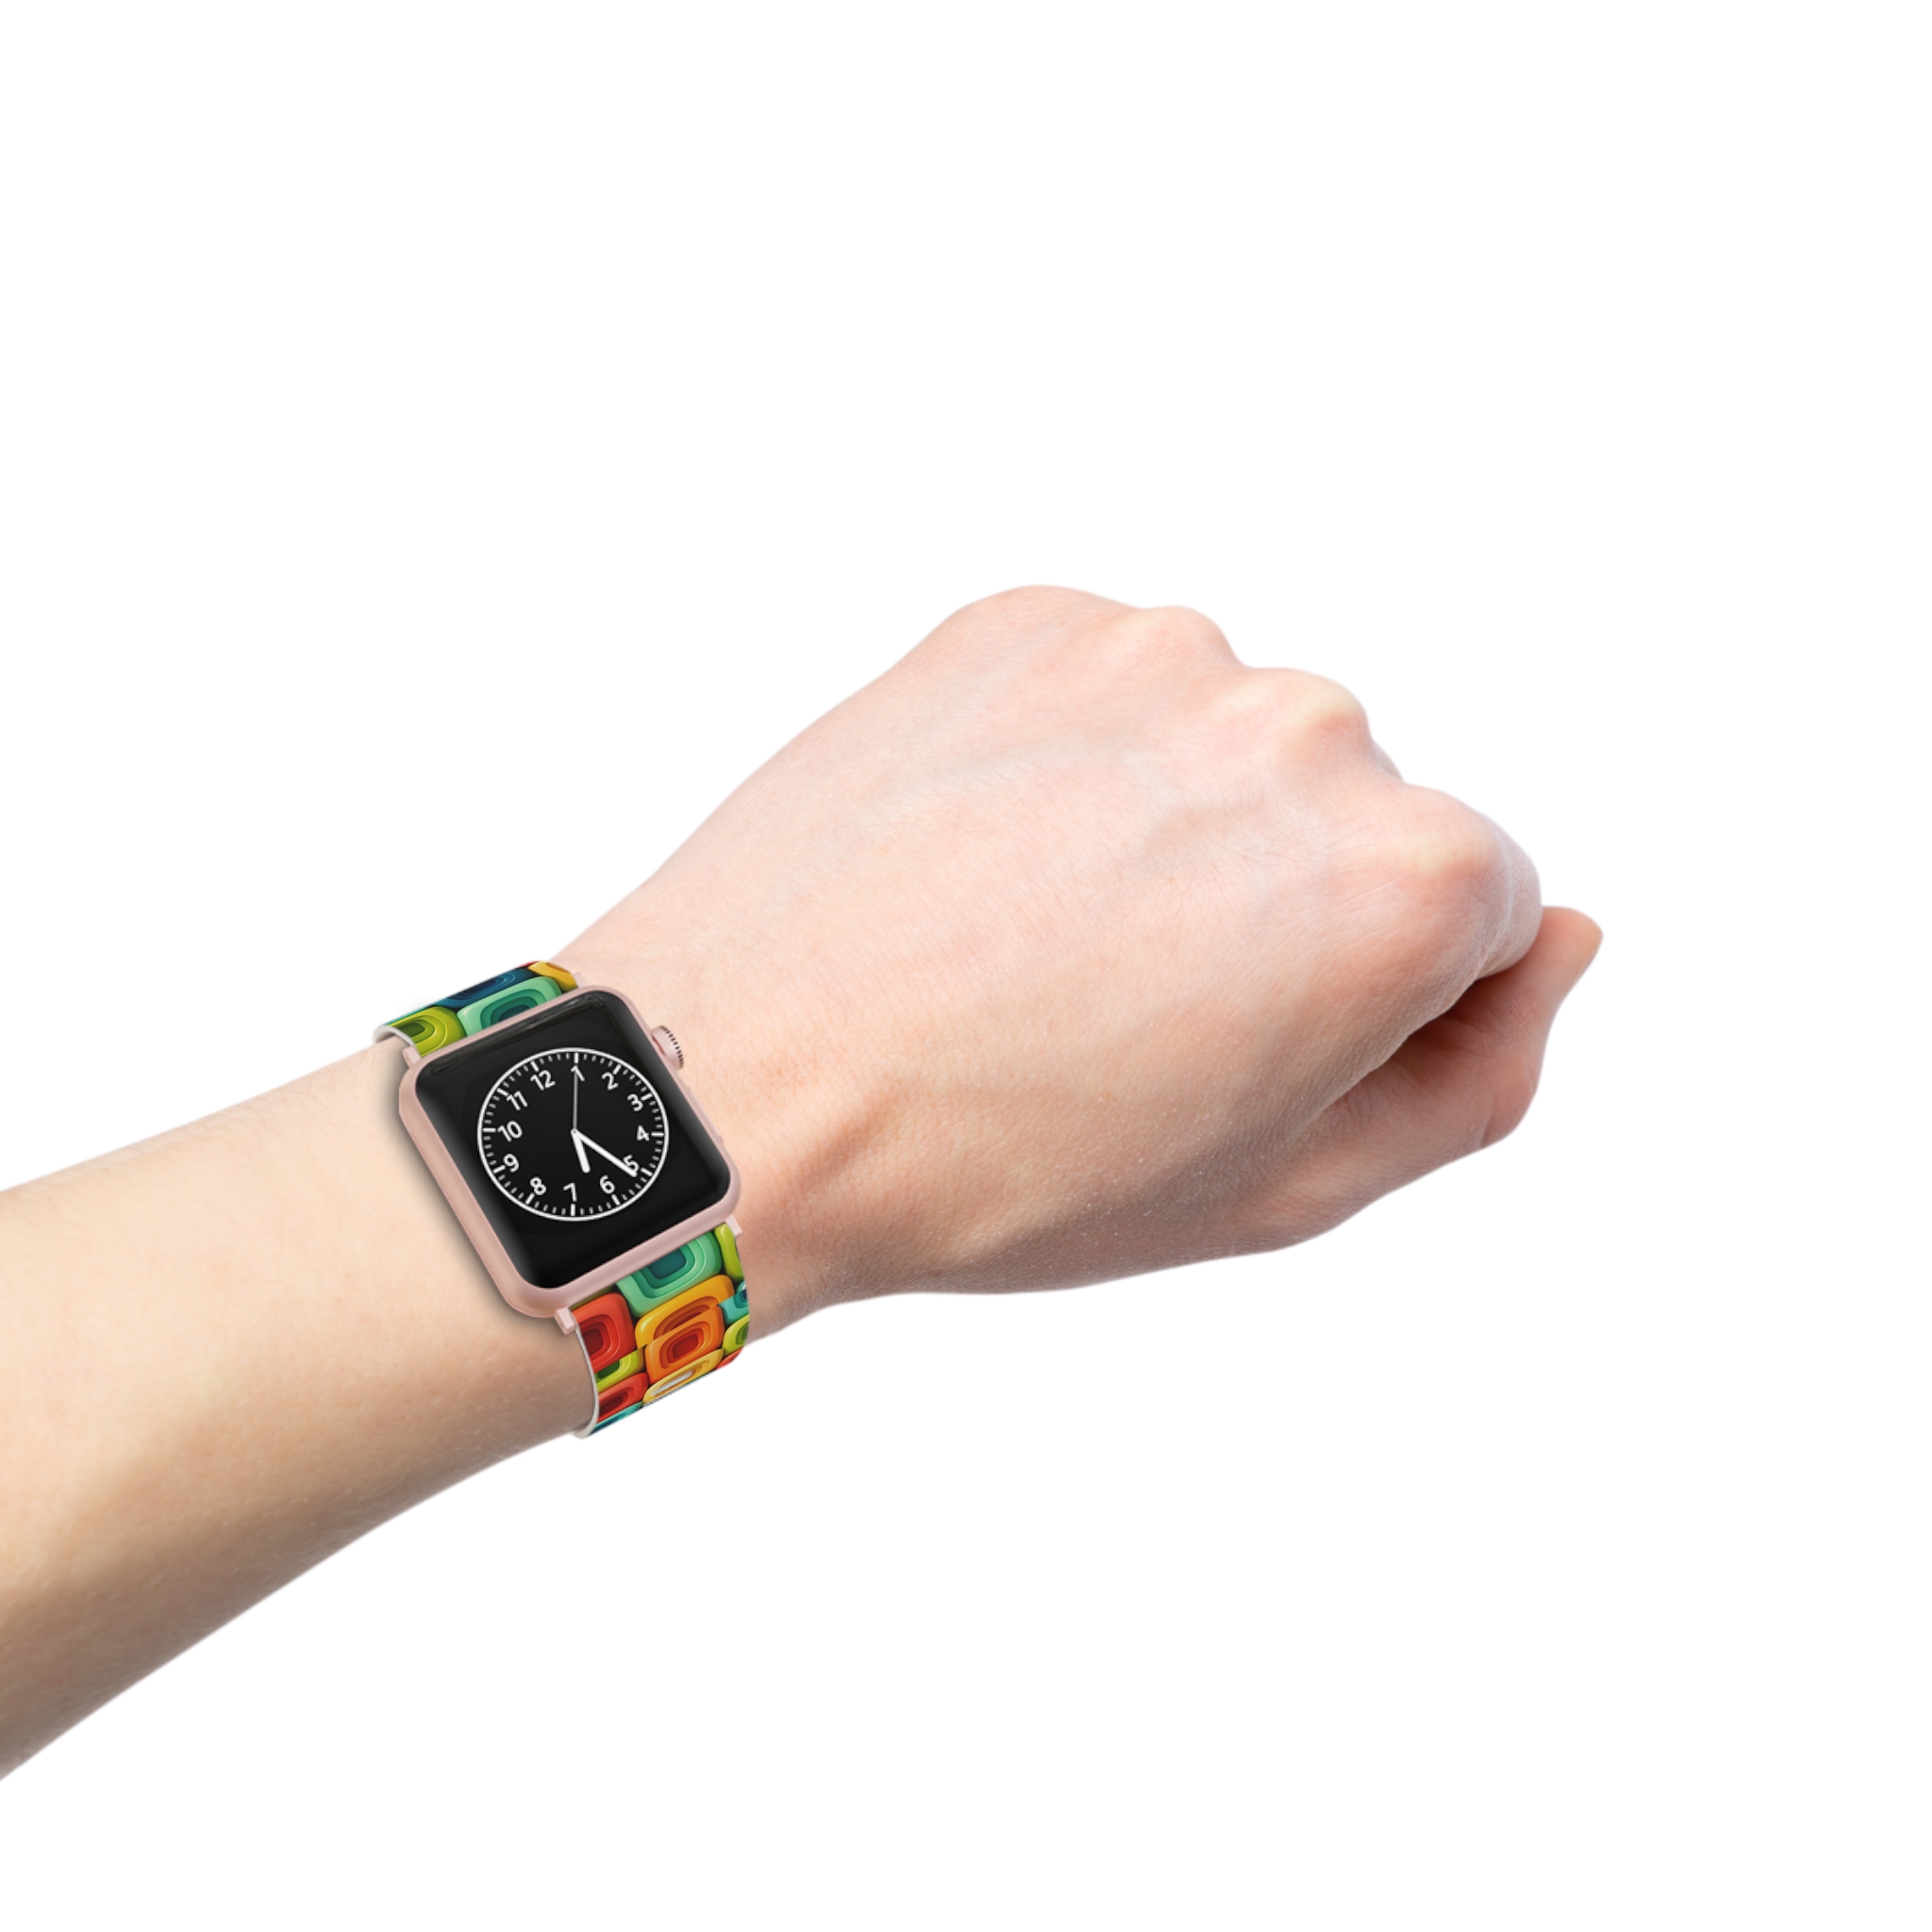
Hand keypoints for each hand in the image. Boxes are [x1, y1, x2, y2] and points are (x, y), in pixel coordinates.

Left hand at [561, 588, 1598, 1328]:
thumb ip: (1480, 1071)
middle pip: (1356, 809)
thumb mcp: (1285, 1190)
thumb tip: (1559, 937)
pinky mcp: (1024, 617)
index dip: (1374, 998)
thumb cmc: (1006, 1167)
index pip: (1486, 909)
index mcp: (1403, 875)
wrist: (739, 1084)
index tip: (1246, 1050)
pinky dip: (1071, 758)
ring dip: (1170, 818)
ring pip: (1226, 740)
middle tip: (1119, 1008)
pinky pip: (1106, 688)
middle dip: (1277, 897)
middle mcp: (1303, 724)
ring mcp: (1153, 653)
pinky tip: (981, 858)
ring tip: (1032, 934)